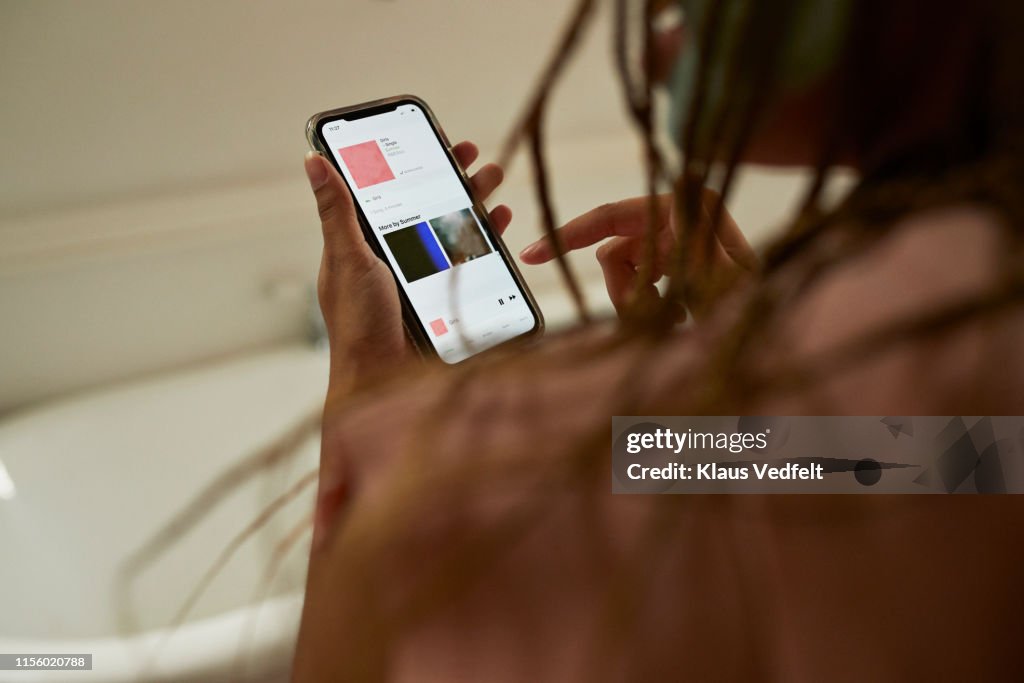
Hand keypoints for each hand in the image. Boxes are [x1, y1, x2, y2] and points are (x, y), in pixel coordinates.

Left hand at [305, 141, 510, 394]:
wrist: (384, 380)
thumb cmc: (357, 323)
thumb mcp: (347, 259)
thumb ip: (338, 211)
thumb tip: (313, 160)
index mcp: (365, 242)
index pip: (391, 189)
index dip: (413, 161)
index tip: (435, 138)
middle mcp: (395, 254)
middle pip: (427, 204)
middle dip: (452, 176)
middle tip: (471, 153)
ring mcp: (422, 275)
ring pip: (452, 227)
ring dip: (474, 201)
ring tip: (493, 178)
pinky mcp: (446, 295)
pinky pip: (471, 260)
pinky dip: (487, 238)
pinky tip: (500, 221)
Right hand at [518, 190, 757, 319]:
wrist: (774, 337)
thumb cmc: (755, 306)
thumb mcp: (725, 281)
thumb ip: (698, 242)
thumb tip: (682, 195)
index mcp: (687, 209)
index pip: (611, 216)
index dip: (569, 234)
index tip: (532, 254)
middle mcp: (679, 216)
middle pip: (614, 252)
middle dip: (622, 289)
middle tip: (642, 321)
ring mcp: (676, 238)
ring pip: (623, 273)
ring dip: (640, 304)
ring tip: (675, 323)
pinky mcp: (675, 260)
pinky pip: (638, 284)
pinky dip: (650, 307)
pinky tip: (679, 318)